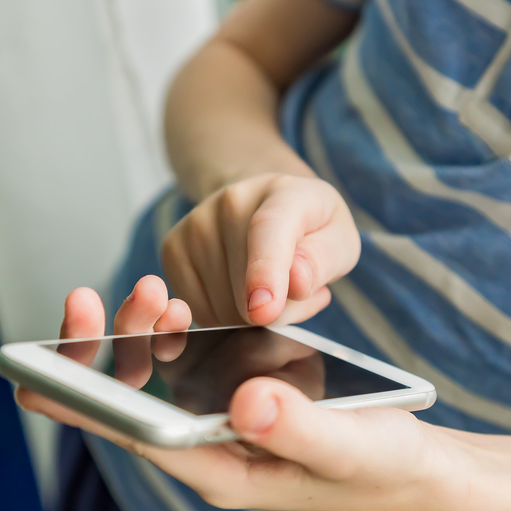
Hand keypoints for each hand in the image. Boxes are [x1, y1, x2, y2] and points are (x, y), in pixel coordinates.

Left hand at [18, 278, 450, 510]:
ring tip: (147, 290)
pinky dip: (172, 334)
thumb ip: (300, 427)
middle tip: (88, 299)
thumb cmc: (383, 463)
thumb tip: (243, 398)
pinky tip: (171, 304)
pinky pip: (185, 368)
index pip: (138, 438)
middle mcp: (210, 451)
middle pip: (133, 406)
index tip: (36, 369)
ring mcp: (221, 424)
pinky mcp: (238, 401)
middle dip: (103, 354)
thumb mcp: (349, 446)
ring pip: (156, 382)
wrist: (414, 465)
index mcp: (222, 472)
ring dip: (139, 335)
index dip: (87, 403)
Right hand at [162, 173, 360, 326]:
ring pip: (222, 309)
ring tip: (269, 286)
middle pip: (245, 290)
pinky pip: (199, 312)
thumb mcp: (338, 240)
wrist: (263, 204)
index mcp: (286, 193)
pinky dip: (224, 317)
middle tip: (295, 289)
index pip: (269, 231)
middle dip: (277, 311)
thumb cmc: (309, 228)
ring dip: (251, 316)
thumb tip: (296, 283)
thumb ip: (325, 260)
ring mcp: (197, 223)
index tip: (264, 310)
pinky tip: (240, 291)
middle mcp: (233, 200)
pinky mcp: (173, 249)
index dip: (266, 272)